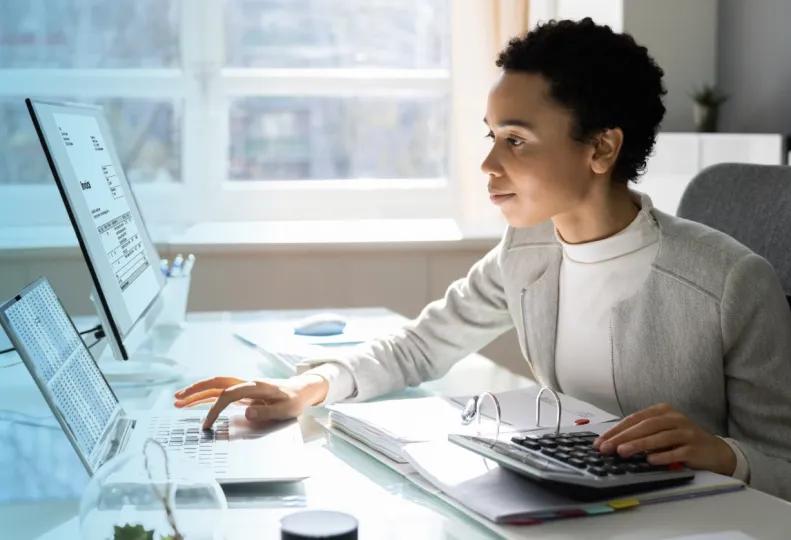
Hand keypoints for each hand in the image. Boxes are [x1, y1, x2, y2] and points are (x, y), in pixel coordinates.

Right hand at [173, 374, 328, 428]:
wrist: (301, 390)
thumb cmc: (295, 400)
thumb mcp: (286, 409)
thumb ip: (267, 411)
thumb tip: (246, 413)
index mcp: (256, 386)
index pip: (229, 395)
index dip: (215, 409)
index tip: (206, 425)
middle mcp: (247, 383)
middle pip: (217, 382)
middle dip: (196, 390)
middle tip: (177, 399)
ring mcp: (244, 386)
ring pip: (216, 385)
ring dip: (197, 391)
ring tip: (177, 400)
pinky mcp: (243, 392)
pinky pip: (221, 391)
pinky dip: (206, 395)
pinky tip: (194, 401)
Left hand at [593, 402, 736, 474]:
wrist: (715, 452)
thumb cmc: (682, 441)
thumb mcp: (662, 432)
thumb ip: (642, 434)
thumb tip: (612, 443)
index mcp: (663, 411)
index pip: (634, 419)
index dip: (616, 430)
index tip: (600, 441)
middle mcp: (675, 418)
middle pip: (645, 426)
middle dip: (622, 437)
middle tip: (606, 448)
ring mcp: (686, 432)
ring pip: (659, 437)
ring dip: (638, 445)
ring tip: (622, 452)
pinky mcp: (695, 447)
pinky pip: (677, 451)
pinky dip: (663, 456)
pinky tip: (650, 460)